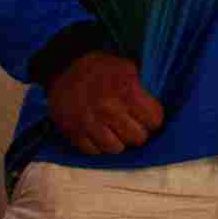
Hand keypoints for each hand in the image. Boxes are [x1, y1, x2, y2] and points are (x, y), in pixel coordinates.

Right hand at [47, 51, 163, 154]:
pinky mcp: (72, 132)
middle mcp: (109, 109)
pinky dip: (99, 146)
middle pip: (137, 138)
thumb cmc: (101, 67)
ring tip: (117, 132)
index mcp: (126, 91)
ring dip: (119, 141)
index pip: (154, 120)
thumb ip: (142, 90)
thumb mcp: (128, 69)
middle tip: (133, 126)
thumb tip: (153, 111)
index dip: (153, 119)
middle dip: (139, 132)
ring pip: (116, 148)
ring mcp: (89, 123)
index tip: (149, 117)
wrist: (64, 67)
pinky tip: (101, 135)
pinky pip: (93, 151)